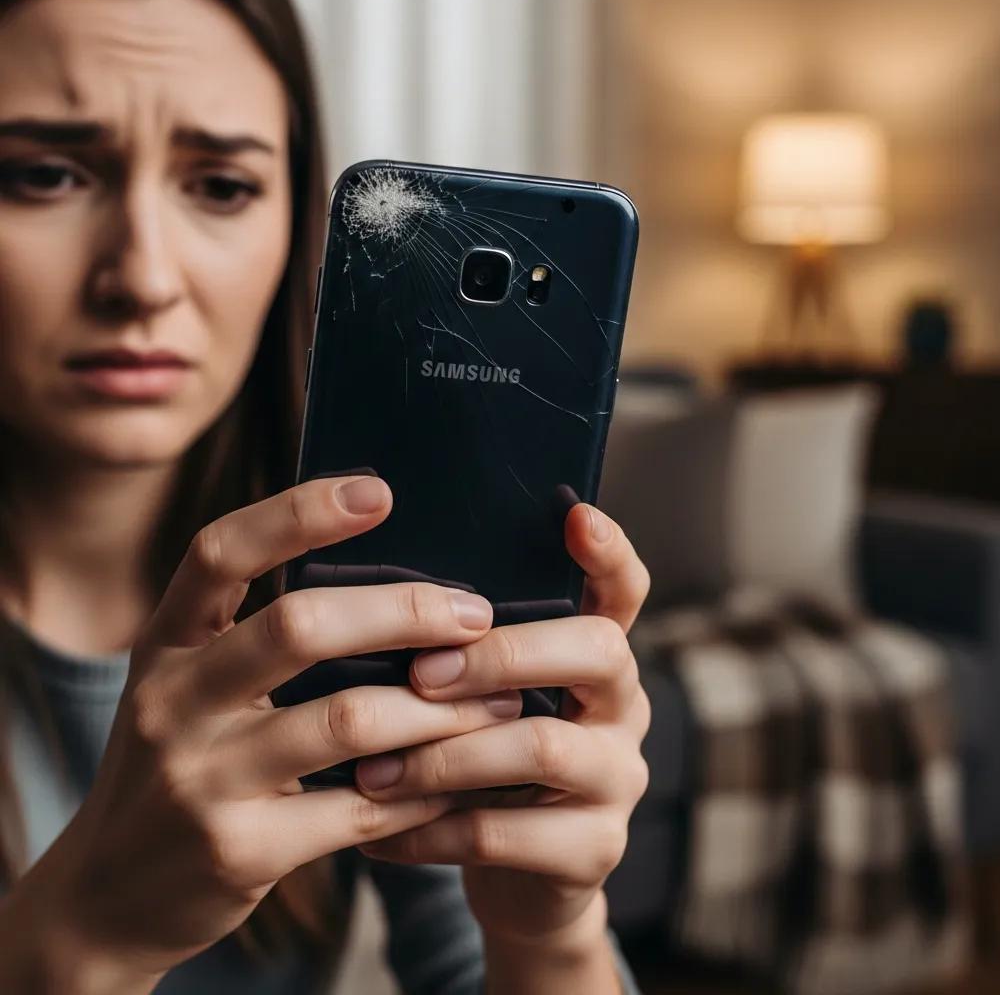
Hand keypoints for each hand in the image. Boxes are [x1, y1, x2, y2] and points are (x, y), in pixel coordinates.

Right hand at [4, 476, 520, 989]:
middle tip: (475, 615)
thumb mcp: (190, 688)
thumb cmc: (181, 764)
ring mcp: (200, 779)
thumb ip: (261, 639)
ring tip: (501, 701)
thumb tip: (395, 584)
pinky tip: (465, 775)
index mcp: (165, 644)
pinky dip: (426, 789)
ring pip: (349, 720)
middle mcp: (172, 702)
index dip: (298, 514)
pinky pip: (362, 808)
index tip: (378, 491)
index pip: (219, 553)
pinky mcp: (240, 850)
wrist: (108, 897)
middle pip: (299, 627)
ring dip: (441, 710)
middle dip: (404, 612)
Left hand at [353, 503, 650, 946]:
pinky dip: (432, 831)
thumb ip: (463, 654)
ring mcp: (617, 779)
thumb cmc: (486, 762)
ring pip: (545, 746)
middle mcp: (622, 707)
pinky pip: (506, 834)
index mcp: (596, 656)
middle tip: (421, 674)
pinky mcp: (593, 850)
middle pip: (598, 650)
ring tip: (374, 770)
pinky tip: (380, 833)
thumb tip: (375, 598)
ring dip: (448, 754)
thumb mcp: (486, 701)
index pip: (623, 589)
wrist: (521, 880)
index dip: (608, 552)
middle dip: (503, 654)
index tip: (575, 514)